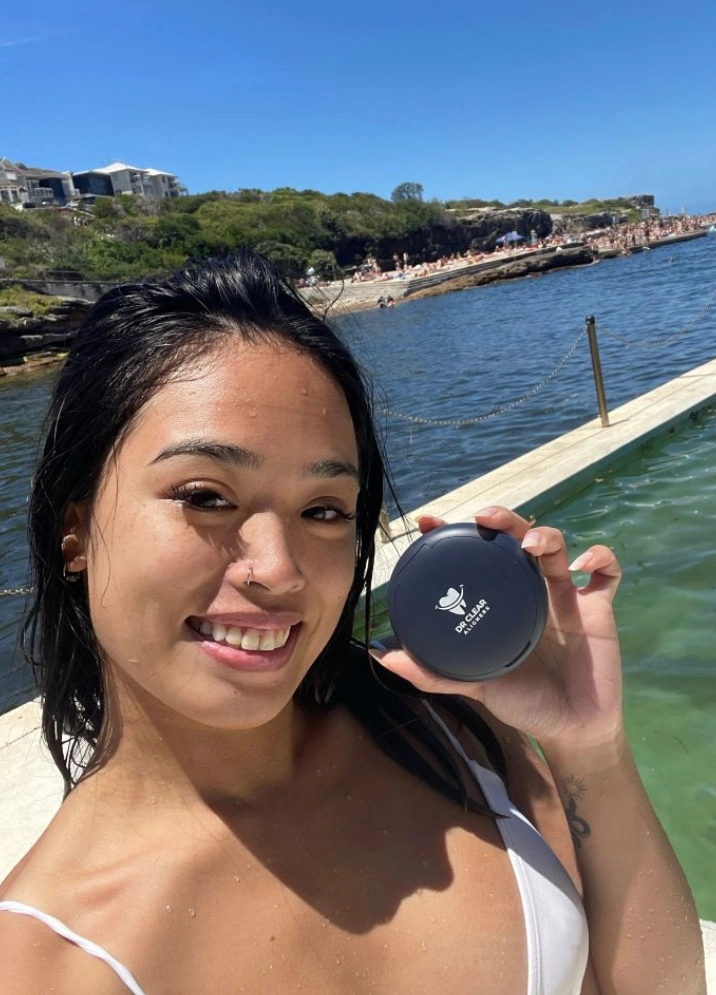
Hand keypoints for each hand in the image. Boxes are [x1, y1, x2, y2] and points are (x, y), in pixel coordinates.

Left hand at [373, 507, 623, 749]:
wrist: (571, 728)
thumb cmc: (523, 702)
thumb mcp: (475, 684)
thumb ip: (433, 673)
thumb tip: (382, 657)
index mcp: (500, 601)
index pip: (474, 556)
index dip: (453, 533)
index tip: (427, 521)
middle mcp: (530, 590)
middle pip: (517, 538)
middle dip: (503, 520)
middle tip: (484, 518)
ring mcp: (565, 596)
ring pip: (557, 547)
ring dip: (546, 535)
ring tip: (530, 544)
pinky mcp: (599, 610)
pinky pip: (607, 572)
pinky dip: (600, 559)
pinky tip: (582, 567)